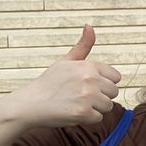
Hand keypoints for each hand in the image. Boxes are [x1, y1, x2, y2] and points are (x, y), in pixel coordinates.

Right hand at [7, 26, 121, 127]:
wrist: (29, 104)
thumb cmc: (49, 83)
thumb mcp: (66, 61)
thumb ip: (83, 46)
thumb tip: (90, 26)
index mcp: (89, 66)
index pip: (116, 77)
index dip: (103, 83)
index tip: (87, 86)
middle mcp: (90, 79)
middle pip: (113, 92)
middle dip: (100, 97)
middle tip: (80, 97)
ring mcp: (87, 96)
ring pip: (107, 106)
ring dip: (94, 109)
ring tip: (75, 104)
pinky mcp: (83, 113)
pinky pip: (98, 119)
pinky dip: (86, 119)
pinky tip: (72, 113)